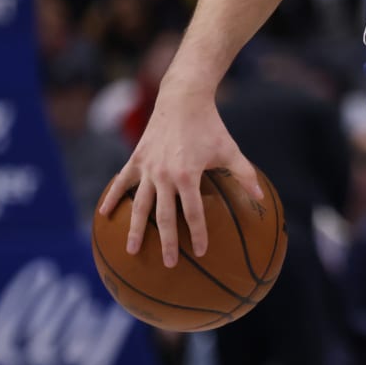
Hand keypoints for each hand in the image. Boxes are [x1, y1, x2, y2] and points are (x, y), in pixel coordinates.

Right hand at [97, 86, 264, 267]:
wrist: (183, 100)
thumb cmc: (210, 126)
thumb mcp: (230, 150)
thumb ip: (245, 175)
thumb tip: (261, 197)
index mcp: (188, 176)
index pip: (193, 213)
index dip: (198, 234)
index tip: (202, 252)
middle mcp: (164, 176)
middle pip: (163, 217)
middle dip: (167, 242)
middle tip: (169, 264)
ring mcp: (148, 168)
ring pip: (139, 205)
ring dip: (135, 229)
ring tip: (132, 250)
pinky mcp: (136, 159)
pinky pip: (121, 182)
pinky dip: (112, 197)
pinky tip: (104, 215)